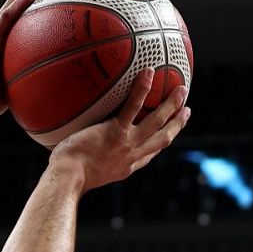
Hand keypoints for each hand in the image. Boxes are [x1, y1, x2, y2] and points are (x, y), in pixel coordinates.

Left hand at [49, 71, 191, 191]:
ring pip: (157, 121)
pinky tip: (148, 72)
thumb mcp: (82, 174)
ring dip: (172, 105)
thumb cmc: (65, 178)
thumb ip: (86, 162)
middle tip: (186, 110)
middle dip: (177, 124)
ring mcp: (127, 143)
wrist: (67, 179)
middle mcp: (131, 156)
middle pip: (163, 137)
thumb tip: (71, 153)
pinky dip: (142, 89)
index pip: (149, 154)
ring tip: (181, 89)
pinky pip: (133, 106)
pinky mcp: (116, 131)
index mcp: (125, 167)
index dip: (161, 142)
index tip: (169, 134)